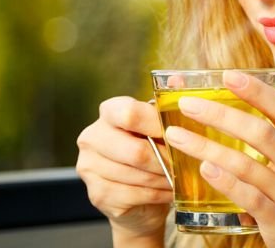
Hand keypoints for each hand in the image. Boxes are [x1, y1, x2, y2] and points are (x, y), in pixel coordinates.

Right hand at [76, 97, 172, 243]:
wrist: (139, 191)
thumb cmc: (154, 149)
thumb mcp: (162, 123)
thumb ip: (167, 101)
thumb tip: (176, 79)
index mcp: (109, 111)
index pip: (129, 114)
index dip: (157, 125)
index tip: (179, 134)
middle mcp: (92, 137)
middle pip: (135, 151)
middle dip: (165, 160)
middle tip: (184, 164)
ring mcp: (89, 166)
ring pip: (136, 175)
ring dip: (164, 178)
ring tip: (179, 177)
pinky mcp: (95, 193)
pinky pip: (133, 194)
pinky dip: (156, 194)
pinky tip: (167, 191)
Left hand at [164, 71, 274, 247]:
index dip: (256, 91)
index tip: (228, 76)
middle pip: (261, 133)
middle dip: (222, 115)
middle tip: (189, 104)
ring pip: (248, 165)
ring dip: (209, 148)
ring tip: (178, 136)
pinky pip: (249, 198)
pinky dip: (226, 182)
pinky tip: (204, 169)